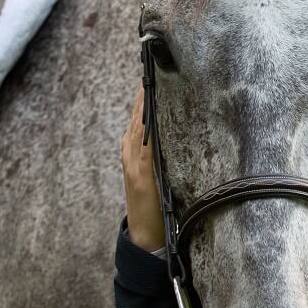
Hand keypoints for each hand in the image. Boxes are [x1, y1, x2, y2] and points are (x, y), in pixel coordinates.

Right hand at [120, 83, 165, 251]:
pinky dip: (144, 129)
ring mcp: (133, 165)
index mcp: (133, 154)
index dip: (143, 98)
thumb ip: (160, 158)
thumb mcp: (156, 178)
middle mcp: (130, 155)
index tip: (152, 76)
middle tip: (153, 70)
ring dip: (143, 106)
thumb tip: (177, 136)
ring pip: (137, 127)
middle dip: (143, 95)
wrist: (145, 237)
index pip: (138, 119)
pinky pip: (143, 146)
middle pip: (136, 118)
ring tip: (150, 83)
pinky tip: (150, 114)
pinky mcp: (141, 175)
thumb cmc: (155, 208)